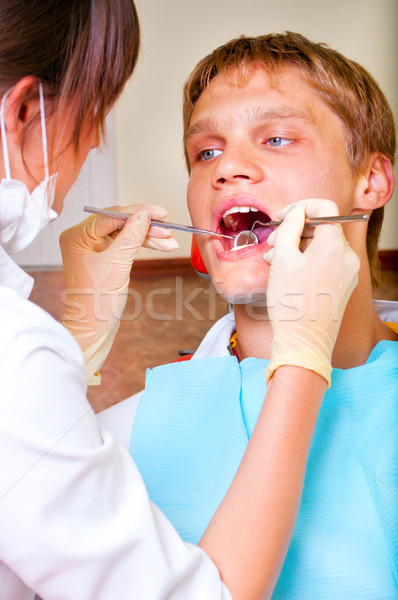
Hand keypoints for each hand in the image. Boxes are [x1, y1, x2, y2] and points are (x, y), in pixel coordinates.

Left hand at [60, 205, 178, 383]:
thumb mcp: (117, 264)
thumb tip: (144, 215)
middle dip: (145, 226)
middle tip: (168, 227)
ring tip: (170, 241)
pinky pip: (125, 244)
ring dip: (148, 236)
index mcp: (77, 236)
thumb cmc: (97, 301)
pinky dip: (142, 245)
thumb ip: (131, 236)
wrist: (94, 327)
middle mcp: (82, 238)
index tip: (160, 213)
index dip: (137, 212)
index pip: (110, 215)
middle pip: (119, 223)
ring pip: (125, 233)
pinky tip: (162, 246)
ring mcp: (93, 247)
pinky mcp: (103, 256)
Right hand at [264, 199, 359, 385]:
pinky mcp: (343, 287)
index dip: (300, 207)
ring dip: (298, 247)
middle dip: (295, 230)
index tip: (282, 216)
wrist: (303, 342)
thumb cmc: (291, 302)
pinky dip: (308, 261)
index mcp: (335, 244)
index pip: (325, 208)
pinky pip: (326, 263)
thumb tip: (296, 213)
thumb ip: (289, 227)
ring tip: (274, 260)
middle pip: (322, 228)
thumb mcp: (282, 257)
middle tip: (273, 242)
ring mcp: (348, 273)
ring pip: (322, 247)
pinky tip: (288, 273)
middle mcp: (347, 256)